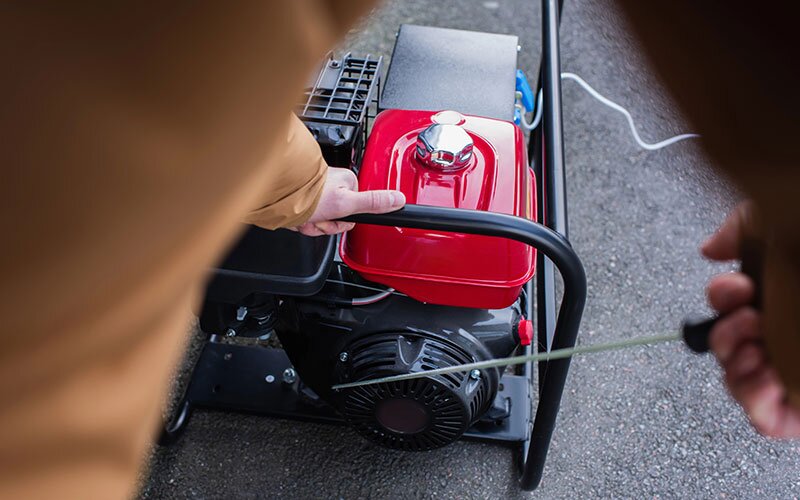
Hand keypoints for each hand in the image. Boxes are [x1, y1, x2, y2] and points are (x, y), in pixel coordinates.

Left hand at [293, 167, 405, 235]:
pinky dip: (301, 222)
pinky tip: (297, 217)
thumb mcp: (347, 203)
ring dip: (312, 224)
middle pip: (337, 218)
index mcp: (348, 183)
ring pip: (321, 220)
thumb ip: (373, 203)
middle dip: (325, 225)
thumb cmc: (310, 195)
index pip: (354, 213)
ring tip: (306, 217)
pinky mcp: (303, 199)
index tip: (336, 218)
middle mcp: (333, 186)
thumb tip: (399, 199)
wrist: (280, 194)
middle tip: (318, 218)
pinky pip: (308, 218)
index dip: (342, 222)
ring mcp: (318, 193)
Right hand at [702, 203, 799, 437]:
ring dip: (735, 364)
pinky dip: (756, 401)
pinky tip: (767, 378)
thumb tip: (714, 249)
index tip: (736, 287)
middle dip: (725, 332)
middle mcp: (786, 334)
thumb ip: (747, 228)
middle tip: (748, 318)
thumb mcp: (792, 224)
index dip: (721, 297)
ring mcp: (796, 371)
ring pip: (738, 381)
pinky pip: (767, 419)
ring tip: (756, 348)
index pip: (731, 302)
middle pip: (727, 344)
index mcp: (782, 298)